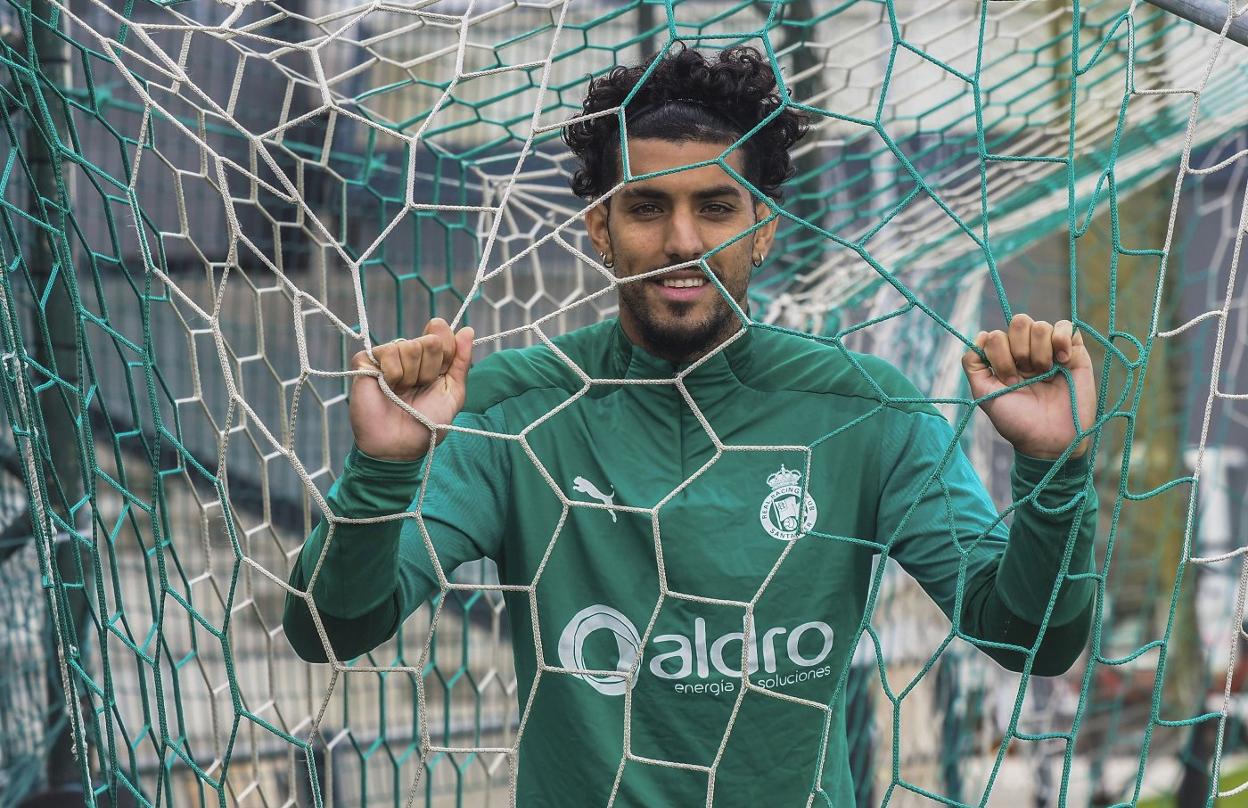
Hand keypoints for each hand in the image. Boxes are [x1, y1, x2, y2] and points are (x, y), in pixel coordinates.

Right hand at [348, 318, 473, 460]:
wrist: (399, 446)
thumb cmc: (426, 423)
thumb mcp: (453, 393)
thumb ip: (461, 362)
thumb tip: (468, 329)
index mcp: (430, 358)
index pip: (441, 333)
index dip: (446, 353)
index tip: (440, 375)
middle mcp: (408, 353)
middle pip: (429, 341)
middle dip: (430, 370)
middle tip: (418, 388)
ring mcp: (386, 356)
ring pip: (408, 346)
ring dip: (410, 376)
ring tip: (401, 392)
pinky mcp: (365, 361)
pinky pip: (387, 352)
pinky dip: (392, 375)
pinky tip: (386, 387)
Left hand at [961, 314, 1095, 459]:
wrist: (1049, 440)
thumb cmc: (1016, 420)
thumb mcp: (984, 394)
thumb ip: (973, 364)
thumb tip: (981, 334)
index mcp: (1005, 358)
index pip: (996, 335)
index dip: (999, 355)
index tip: (1008, 381)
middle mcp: (1027, 351)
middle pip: (1019, 322)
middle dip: (1018, 350)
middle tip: (1025, 376)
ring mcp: (1051, 350)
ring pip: (1040, 326)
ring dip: (1039, 352)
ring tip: (1044, 374)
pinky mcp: (1075, 353)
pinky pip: (1067, 326)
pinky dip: (1061, 339)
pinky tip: (1061, 360)